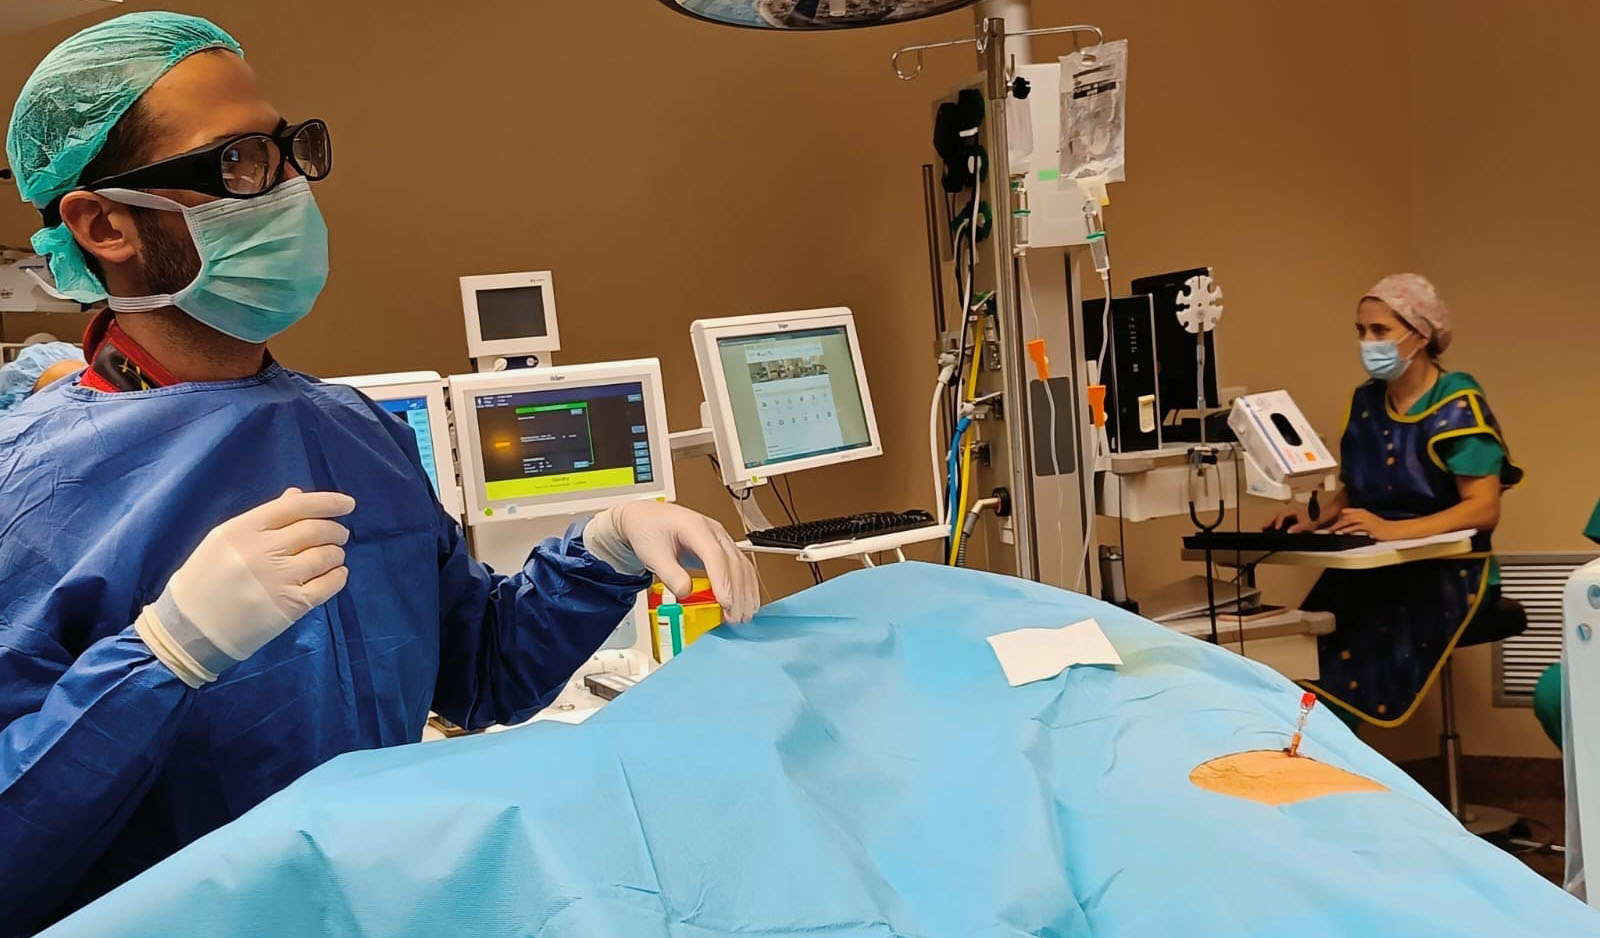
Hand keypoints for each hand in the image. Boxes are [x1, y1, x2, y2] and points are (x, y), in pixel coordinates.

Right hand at [136, 488, 355, 686]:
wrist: (189, 631)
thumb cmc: (204, 581)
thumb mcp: (224, 541)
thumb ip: (263, 518)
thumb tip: (297, 496)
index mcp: (242, 529)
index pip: (295, 506)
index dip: (327, 502)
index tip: (347, 503)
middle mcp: (262, 551)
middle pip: (314, 530)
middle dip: (334, 529)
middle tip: (339, 534)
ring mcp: (277, 579)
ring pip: (325, 556)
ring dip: (336, 553)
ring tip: (334, 555)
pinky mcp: (290, 606)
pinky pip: (328, 585)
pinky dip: (338, 576)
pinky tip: (336, 574)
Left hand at [585, 501, 759, 622]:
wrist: (646, 520)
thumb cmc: (649, 530)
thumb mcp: (652, 553)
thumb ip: (669, 573)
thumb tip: (685, 592)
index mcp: (695, 526)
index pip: (715, 555)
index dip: (722, 580)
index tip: (726, 602)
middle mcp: (713, 531)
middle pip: (733, 562)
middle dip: (737, 592)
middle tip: (734, 616)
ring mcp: (720, 540)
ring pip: (742, 566)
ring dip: (745, 592)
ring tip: (743, 615)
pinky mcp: (722, 549)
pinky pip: (740, 567)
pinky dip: (745, 586)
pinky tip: (745, 602)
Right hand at [1263, 507, 1314, 533]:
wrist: (1321, 518)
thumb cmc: (1315, 520)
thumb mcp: (1308, 525)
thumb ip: (1299, 528)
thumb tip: (1289, 531)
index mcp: (1294, 511)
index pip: (1282, 515)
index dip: (1278, 521)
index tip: (1276, 528)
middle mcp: (1290, 512)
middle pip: (1276, 515)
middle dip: (1269, 521)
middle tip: (1264, 527)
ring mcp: (1288, 515)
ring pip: (1276, 517)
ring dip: (1270, 522)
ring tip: (1263, 528)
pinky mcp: (1288, 520)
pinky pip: (1279, 521)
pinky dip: (1273, 525)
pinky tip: (1270, 529)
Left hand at [1329, 508, 1402, 540]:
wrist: (1392, 529)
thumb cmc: (1380, 528)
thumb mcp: (1367, 523)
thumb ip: (1356, 523)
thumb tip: (1345, 527)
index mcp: (1361, 512)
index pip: (1345, 512)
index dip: (1337, 517)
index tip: (1330, 523)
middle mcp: (1362, 513)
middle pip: (1345, 516)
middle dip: (1335, 523)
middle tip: (1328, 529)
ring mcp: (1365, 519)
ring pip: (1348, 520)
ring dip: (1339, 526)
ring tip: (1332, 531)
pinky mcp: (1368, 525)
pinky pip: (1356, 527)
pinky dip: (1348, 529)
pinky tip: (1343, 532)